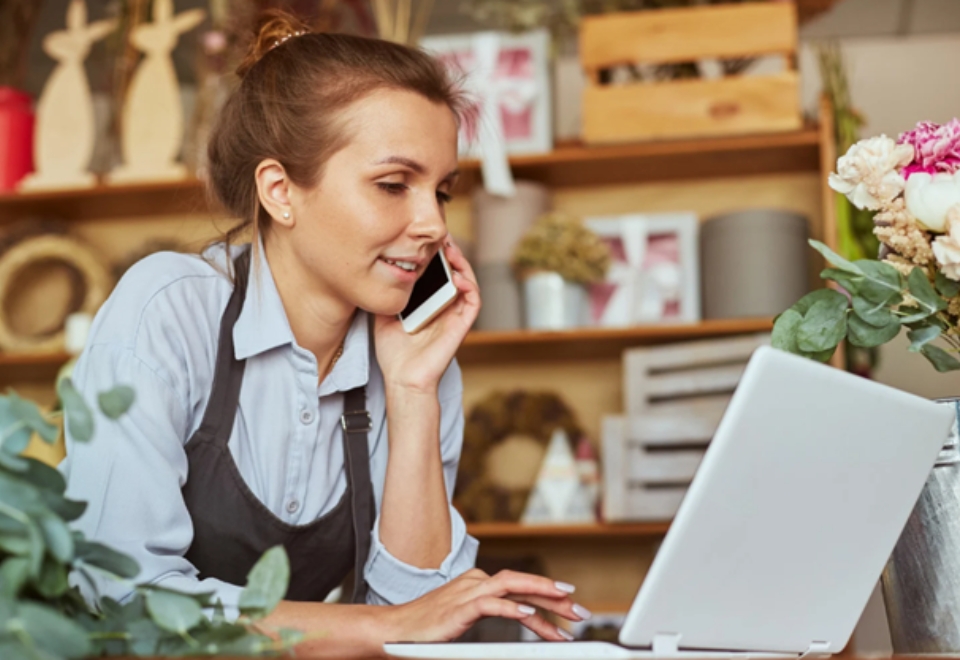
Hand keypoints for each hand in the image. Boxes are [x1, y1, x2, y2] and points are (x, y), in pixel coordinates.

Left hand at [374, 237, 480, 391]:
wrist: (402, 379)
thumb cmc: (395, 353)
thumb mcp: (384, 315)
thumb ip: (387, 295)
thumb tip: (378, 273)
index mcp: (430, 304)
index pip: (438, 273)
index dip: (436, 255)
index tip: (425, 239)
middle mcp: (445, 307)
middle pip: (455, 272)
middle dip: (450, 252)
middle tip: (441, 236)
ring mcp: (455, 315)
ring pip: (468, 281)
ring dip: (462, 262)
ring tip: (450, 248)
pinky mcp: (463, 325)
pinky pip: (473, 300)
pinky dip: (469, 284)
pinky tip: (456, 274)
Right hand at [382, 569, 587, 642]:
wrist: (392, 632)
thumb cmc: (425, 631)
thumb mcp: (464, 624)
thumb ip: (490, 621)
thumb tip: (519, 628)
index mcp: (478, 585)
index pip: (520, 588)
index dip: (548, 598)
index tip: (571, 610)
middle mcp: (476, 582)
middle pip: (523, 583)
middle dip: (555, 596)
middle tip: (580, 610)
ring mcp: (468, 592)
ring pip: (513, 586)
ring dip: (543, 596)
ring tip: (567, 606)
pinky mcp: (460, 607)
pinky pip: (492, 604)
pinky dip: (513, 607)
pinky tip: (530, 613)